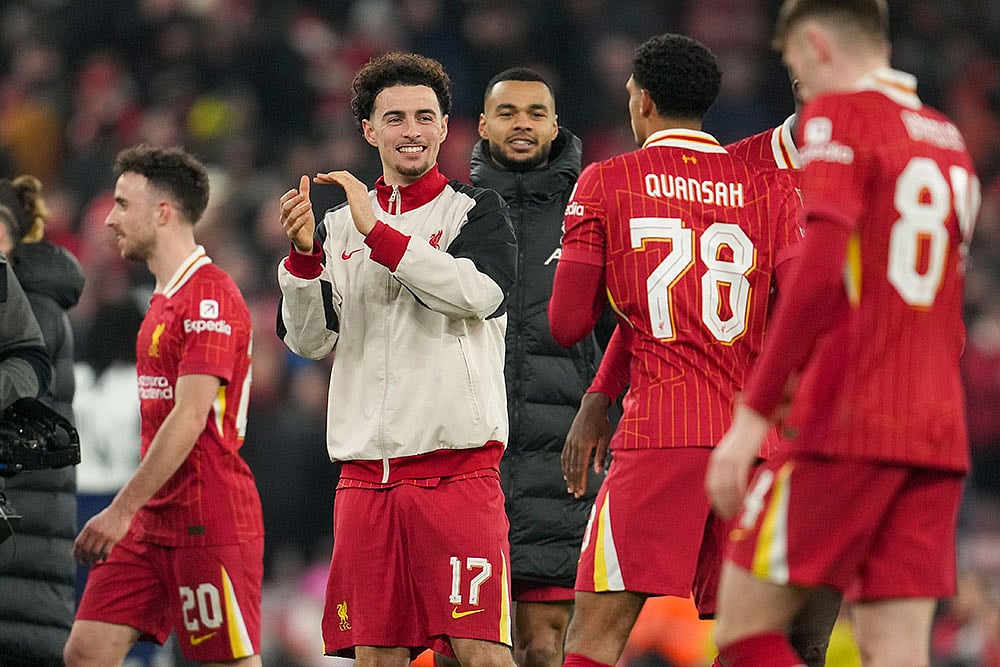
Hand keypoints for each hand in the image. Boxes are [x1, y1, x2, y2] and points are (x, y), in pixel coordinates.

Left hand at [73, 503, 132, 566]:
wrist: (121, 510)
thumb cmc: (108, 516)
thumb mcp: (94, 522)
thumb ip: (88, 532)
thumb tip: (82, 544)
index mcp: (88, 527)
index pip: (78, 543)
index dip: (76, 552)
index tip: (77, 558)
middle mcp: (95, 532)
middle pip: (86, 550)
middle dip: (84, 559)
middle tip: (85, 563)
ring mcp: (104, 535)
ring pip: (95, 552)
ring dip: (93, 560)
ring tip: (93, 563)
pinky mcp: (113, 538)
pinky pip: (106, 552)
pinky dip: (104, 557)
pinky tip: (103, 559)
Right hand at [280, 175, 315, 253]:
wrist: (306, 240)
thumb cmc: (303, 221)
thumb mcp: (305, 205)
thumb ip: (304, 192)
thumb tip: (305, 176)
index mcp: (285, 211)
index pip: (283, 201)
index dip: (289, 196)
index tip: (296, 191)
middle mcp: (284, 218)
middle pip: (286, 207)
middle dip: (294, 201)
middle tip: (303, 196)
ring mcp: (287, 227)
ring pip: (291, 217)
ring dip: (300, 210)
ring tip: (309, 204)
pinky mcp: (292, 235)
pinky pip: (295, 227)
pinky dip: (301, 221)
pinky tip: (308, 215)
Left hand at [314, 170, 376, 235]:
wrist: (369, 225)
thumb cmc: (363, 221)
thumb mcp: (357, 208)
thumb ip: (354, 202)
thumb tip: (352, 203)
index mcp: (360, 190)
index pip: (346, 180)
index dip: (334, 179)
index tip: (324, 181)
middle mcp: (360, 186)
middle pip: (343, 175)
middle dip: (330, 175)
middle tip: (318, 177)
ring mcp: (357, 188)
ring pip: (342, 176)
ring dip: (329, 176)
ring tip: (319, 177)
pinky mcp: (354, 191)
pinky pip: (343, 180)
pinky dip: (334, 177)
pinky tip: (327, 177)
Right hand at [562, 392, 611, 497]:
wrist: (591, 406)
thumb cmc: (601, 422)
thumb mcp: (605, 439)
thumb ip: (601, 456)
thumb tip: (598, 472)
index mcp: (584, 446)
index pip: (581, 468)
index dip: (580, 481)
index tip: (581, 492)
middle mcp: (574, 445)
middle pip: (572, 468)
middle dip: (574, 482)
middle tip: (575, 494)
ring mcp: (570, 442)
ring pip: (567, 463)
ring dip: (568, 476)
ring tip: (570, 487)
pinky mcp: (569, 439)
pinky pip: (565, 455)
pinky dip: (564, 466)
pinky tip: (566, 473)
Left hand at [705, 403, 769, 518]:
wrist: (754, 416)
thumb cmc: (748, 435)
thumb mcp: (736, 451)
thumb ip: (734, 465)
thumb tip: (738, 482)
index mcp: (716, 459)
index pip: (711, 486)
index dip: (716, 501)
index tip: (723, 512)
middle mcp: (719, 460)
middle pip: (718, 489)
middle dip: (724, 506)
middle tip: (733, 518)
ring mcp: (729, 459)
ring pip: (728, 488)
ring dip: (734, 503)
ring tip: (741, 513)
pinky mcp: (740, 458)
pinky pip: (739, 481)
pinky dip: (742, 494)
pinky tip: (747, 502)